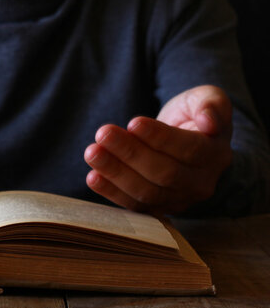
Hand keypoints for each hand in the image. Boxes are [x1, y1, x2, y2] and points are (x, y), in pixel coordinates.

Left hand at [83, 85, 232, 214]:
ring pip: (146, 191)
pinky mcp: (156, 208)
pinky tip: (93, 176)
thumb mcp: (206, 99)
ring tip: (92, 152)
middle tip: (103, 133)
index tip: (133, 122)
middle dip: (130, 152)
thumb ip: (212, 104)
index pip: (188, 149)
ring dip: (115, 172)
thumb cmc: (193, 117)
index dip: (159, 138)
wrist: (186, 143)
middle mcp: (200, 183)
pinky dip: (111, 192)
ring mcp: (178, 200)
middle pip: (164, 173)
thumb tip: (209, 121)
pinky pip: (133, 205)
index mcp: (216, 154)